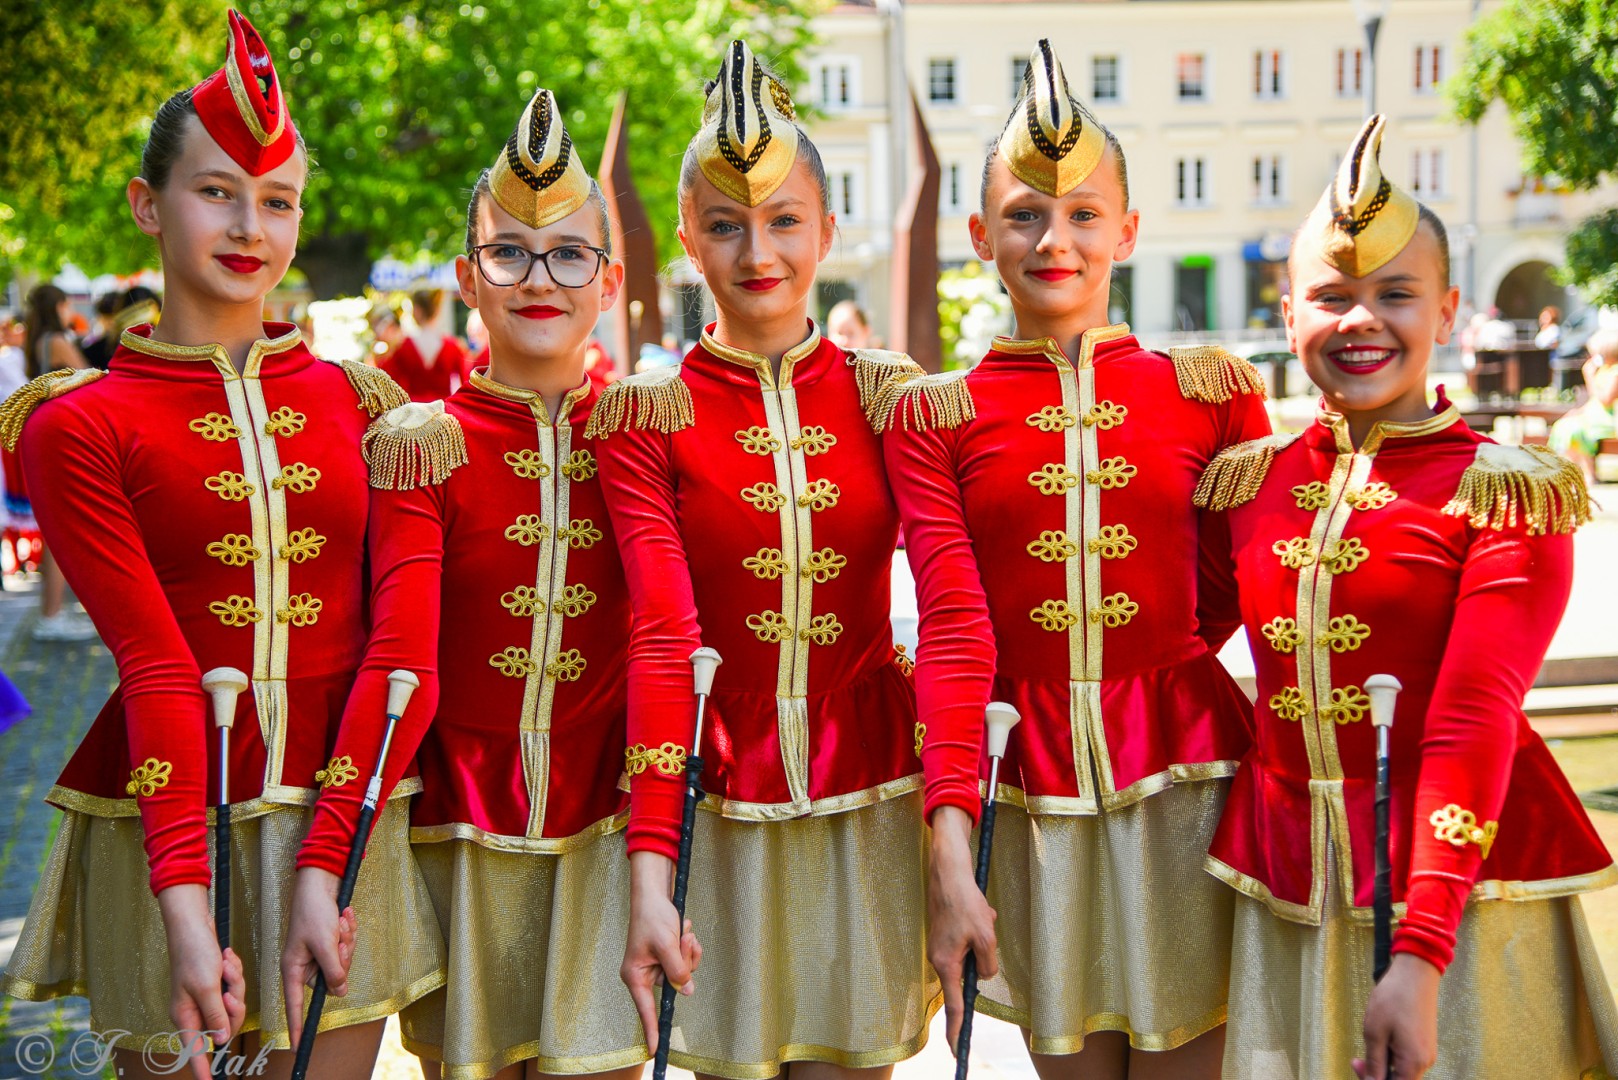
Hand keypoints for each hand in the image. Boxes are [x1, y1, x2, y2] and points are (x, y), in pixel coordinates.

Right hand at [157, 884, 245, 1079]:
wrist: (193, 924)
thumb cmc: (194, 954)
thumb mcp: (208, 988)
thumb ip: (215, 1016)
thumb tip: (220, 1041)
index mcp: (186, 1016)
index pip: (195, 1050)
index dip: (201, 1068)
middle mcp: (194, 1009)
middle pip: (226, 1024)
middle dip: (234, 1003)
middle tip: (228, 987)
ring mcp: (205, 995)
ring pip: (233, 1003)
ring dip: (235, 983)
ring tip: (226, 965)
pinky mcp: (214, 982)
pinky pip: (233, 986)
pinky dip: (234, 972)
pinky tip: (227, 958)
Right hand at [281, 867, 358, 1047]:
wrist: (320, 882)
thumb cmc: (314, 911)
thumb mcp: (325, 943)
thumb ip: (333, 970)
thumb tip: (340, 991)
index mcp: (294, 968)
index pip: (296, 1004)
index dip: (297, 1024)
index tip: (297, 1046)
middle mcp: (305, 964)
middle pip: (332, 980)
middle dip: (343, 957)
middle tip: (340, 936)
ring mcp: (319, 954)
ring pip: (343, 963)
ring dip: (348, 941)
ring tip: (342, 921)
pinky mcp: (330, 943)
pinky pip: (346, 948)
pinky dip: (350, 932)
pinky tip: (346, 916)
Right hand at [620, 851, 701, 1055]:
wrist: (654, 894)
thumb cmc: (652, 917)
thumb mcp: (666, 944)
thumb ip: (677, 970)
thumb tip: (687, 991)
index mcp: (636, 975)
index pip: (646, 1009)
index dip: (652, 1029)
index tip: (655, 1051)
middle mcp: (647, 974)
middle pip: (676, 985)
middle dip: (685, 961)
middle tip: (683, 938)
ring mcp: (659, 966)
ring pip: (686, 972)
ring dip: (690, 951)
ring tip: (683, 931)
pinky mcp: (669, 957)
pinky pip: (688, 961)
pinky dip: (691, 947)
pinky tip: (686, 930)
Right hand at [927, 806, 997, 1056]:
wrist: (948, 872)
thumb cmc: (966, 903)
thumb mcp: (986, 936)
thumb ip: (988, 963)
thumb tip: (984, 975)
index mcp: (946, 964)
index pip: (956, 1007)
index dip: (958, 1031)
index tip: (958, 1053)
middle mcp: (939, 959)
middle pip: (969, 974)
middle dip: (982, 955)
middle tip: (983, 924)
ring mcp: (940, 947)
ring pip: (972, 954)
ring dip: (982, 939)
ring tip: (982, 915)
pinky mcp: (944, 935)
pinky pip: (968, 941)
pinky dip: (978, 930)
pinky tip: (980, 912)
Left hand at [1353, 953, 1440, 1079]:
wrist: (1415, 973)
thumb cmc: (1393, 999)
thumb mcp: (1374, 1032)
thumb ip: (1374, 1063)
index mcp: (1414, 1063)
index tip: (1356, 1066)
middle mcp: (1425, 1062)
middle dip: (1376, 1073)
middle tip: (1356, 1059)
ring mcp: (1426, 1052)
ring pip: (1401, 1070)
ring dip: (1382, 1063)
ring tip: (1370, 1041)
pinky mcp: (1424, 1043)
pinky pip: (1406, 1058)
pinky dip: (1390, 1054)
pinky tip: (1381, 1037)